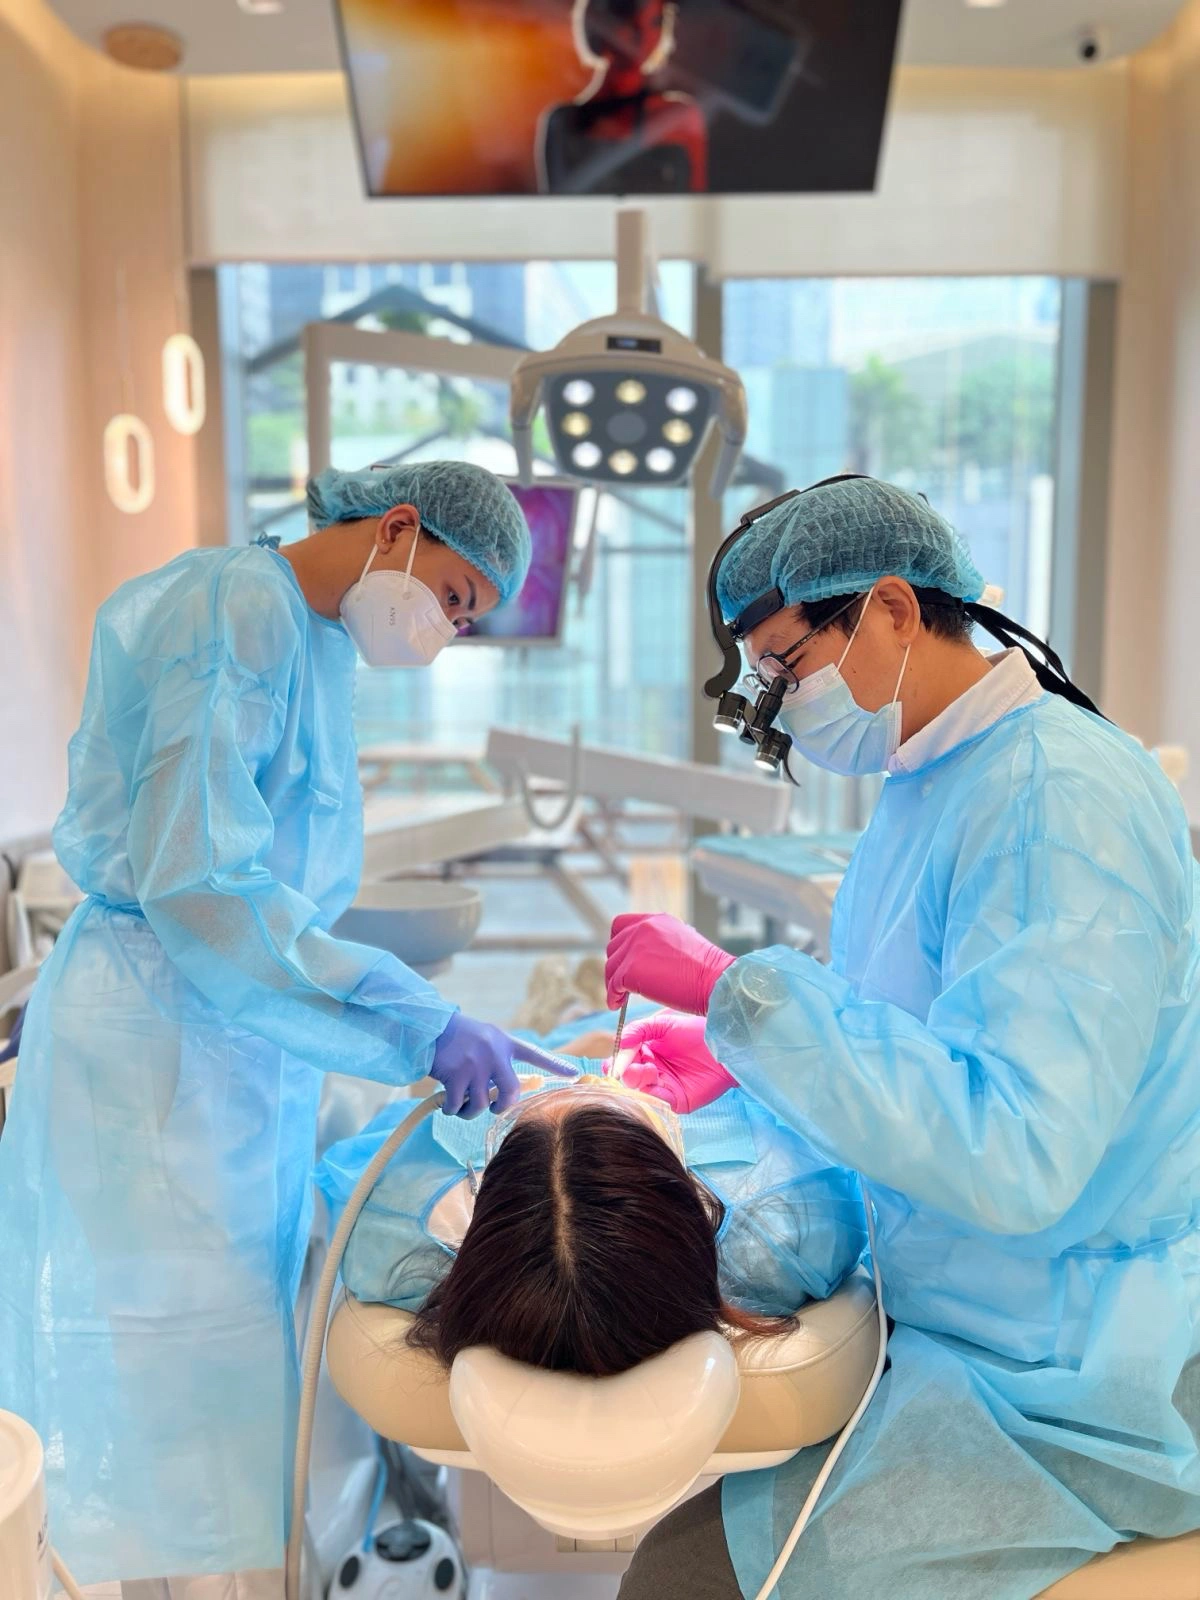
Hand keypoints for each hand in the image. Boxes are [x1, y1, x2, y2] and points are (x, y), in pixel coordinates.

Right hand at [431, 1015, 577, 1118]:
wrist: (429, 1027)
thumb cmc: (458, 1036)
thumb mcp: (486, 1038)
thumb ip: (499, 1058)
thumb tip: (505, 1094)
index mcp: (504, 1043)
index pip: (535, 1054)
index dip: (554, 1065)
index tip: (574, 1073)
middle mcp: (494, 1053)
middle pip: (511, 1091)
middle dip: (502, 1107)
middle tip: (493, 1108)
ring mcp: (475, 1065)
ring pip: (482, 1104)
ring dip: (470, 1111)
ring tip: (462, 1105)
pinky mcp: (455, 1075)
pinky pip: (458, 1105)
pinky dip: (452, 1110)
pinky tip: (448, 1105)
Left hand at [605, 913, 735, 1014]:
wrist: (716, 981)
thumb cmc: (706, 971)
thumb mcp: (682, 944)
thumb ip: (659, 945)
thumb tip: (644, 960)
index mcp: (657, 920)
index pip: (622, 925)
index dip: (619, 943)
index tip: (623, 959)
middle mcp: (643, 928)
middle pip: (614, 947)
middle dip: (616, 966)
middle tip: (621, 983)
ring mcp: (635, 947)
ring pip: (611, 967)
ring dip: (613, 983)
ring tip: (619, 997)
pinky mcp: (631, 969)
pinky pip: (613, 985)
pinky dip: (613, 997)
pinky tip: (617, 1005)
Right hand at [613, 1012, 736, 1114]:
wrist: (723, 1043)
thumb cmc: (696, 1030)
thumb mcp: (662, 1024)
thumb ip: (638, 1030)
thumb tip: (619, 1043)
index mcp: (646, 1053)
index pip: (622, 1061)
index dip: (616, 1062)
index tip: (614, 1062)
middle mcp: (652, 1071)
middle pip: (627, 1079)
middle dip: (624, 1074)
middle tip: (629, 1068)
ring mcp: (664, 1086)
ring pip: (638, 1091)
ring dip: (637, 1081)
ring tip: (648, 1069)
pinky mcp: (676, 1101)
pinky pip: (656, 1100)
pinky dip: (650, 1092)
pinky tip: (654, 1078)